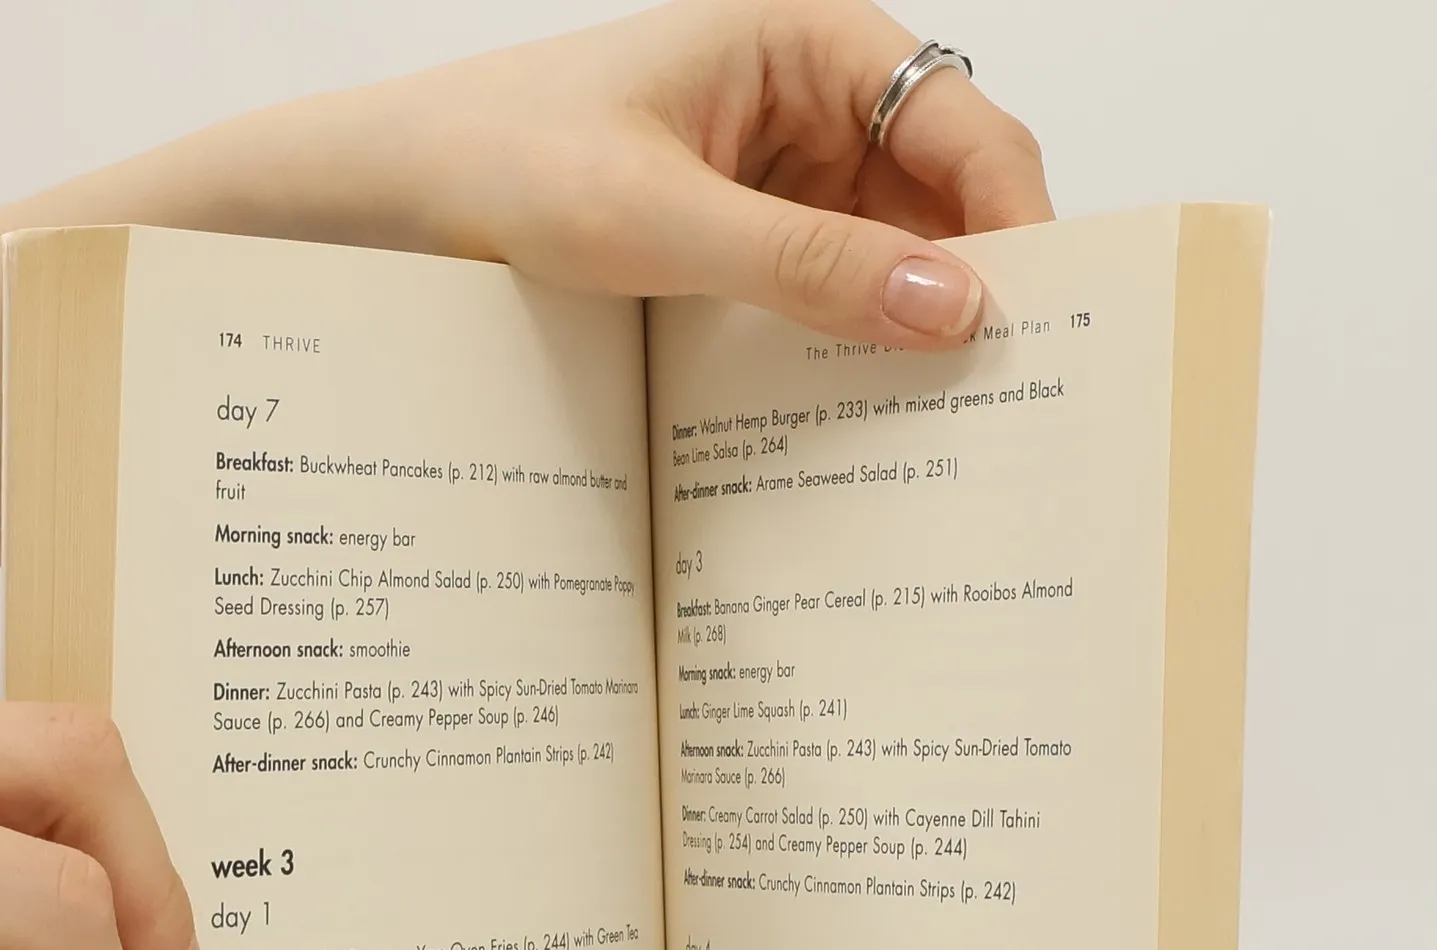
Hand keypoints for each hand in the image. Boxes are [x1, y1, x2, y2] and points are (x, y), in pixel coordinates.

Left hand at [259, 0, 1052, 345]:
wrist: (399, 197)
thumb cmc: (505, 162)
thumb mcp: (659, 221)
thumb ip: (809, 267)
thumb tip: (953, 308)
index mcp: (809, 41)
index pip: (964, 127)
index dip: (1014, 225)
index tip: (1036, 327)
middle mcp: (812, 97)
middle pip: (944, 194)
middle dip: (972, 284)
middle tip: (1001, 395)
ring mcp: (784, 169)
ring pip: (895, 250)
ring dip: (912, 324)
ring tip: (938, 420)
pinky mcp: (750, 233)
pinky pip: (834, 284)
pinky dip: (852, 339)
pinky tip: (860, 404)